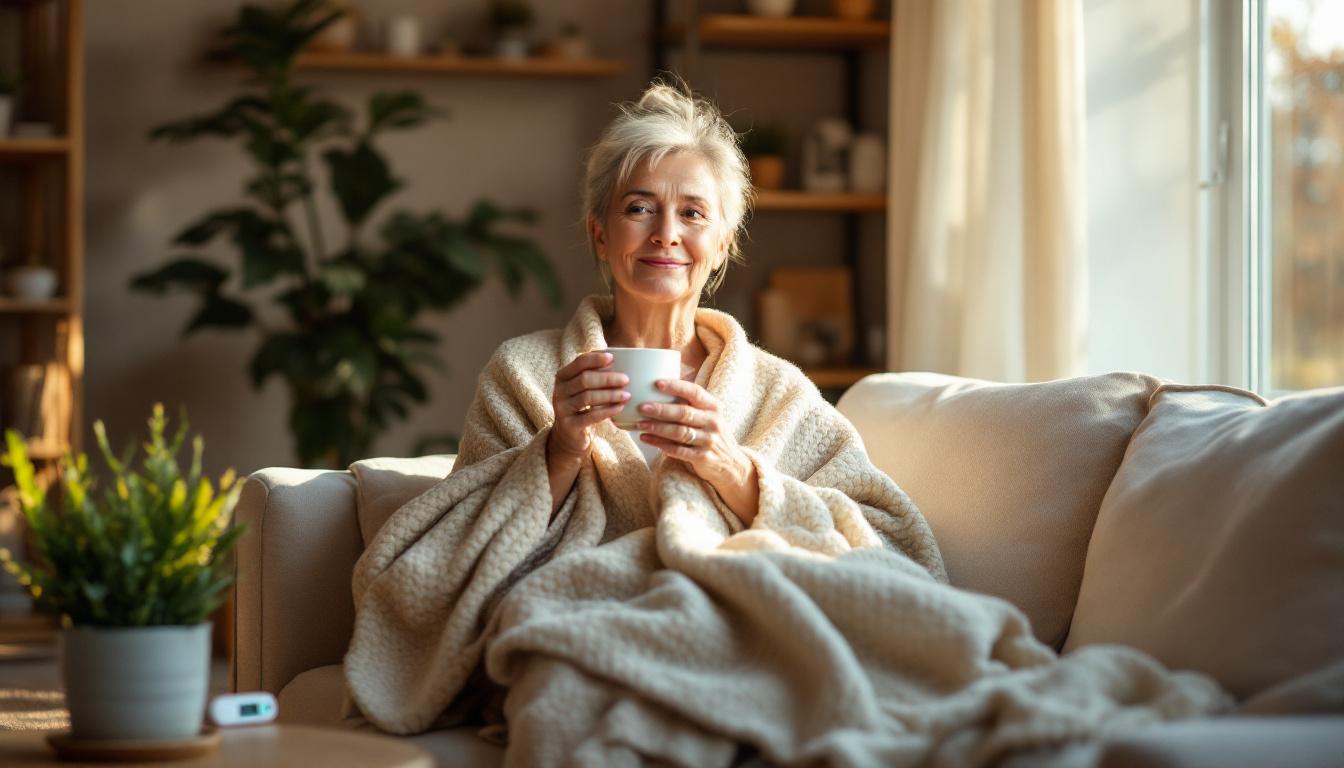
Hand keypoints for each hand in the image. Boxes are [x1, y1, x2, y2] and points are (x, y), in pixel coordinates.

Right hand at [548, 351, 629, 464]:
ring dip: (610, 395)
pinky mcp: (569, 425)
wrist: (571, 436)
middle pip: (584, 380)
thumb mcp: (586, 389)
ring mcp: (562, 408)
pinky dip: (607, 411)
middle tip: (626, 379)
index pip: (578, 363)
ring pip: (588, 397)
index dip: (595, 359)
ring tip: (627, 395)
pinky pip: (590, 416)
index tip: (613, 358)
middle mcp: (559, 391)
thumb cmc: (584, 407)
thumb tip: (622, 358)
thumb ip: (596, 374)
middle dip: (607, 378)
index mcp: (563, 377)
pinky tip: (620, 408)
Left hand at [636, 378, 757, 522]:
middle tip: (642, 407)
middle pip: (684, 413)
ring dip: (658, 428)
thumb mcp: (709, 415)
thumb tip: (661, 382)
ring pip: (679, 432)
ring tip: (640, 424)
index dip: (676, 386)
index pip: (694, 392)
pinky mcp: (703, 457)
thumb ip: (692, 402)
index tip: (657, 383)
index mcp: (714, 407)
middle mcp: (713, 422)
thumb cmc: (712, 434)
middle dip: (661, 409)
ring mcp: (709, 440)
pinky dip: (661, 444)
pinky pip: (678, 450)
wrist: (732, 464)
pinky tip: (648, 439)